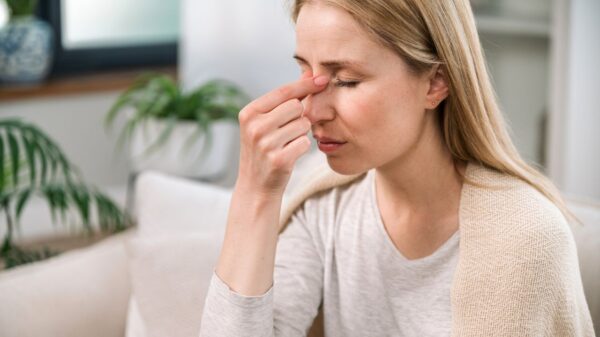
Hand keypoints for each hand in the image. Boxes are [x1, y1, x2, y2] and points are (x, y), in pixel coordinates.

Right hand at [236, 71, 328, 195]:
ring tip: (286, 144)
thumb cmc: (264, 150)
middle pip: (296, 107)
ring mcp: (265, 144)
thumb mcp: (264, 123)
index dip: (306, 84)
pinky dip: (302, 147)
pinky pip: (305, 143)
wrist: (255, 187)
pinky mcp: (278, 160)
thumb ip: (283, 101)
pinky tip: (289, 154)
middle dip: (300, 117)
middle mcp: (254, 127)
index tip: (323, 78)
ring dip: (301, 133)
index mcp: (249, 113)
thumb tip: (310, 74)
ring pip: (303, 125)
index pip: (283, 92)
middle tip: (288, 131)